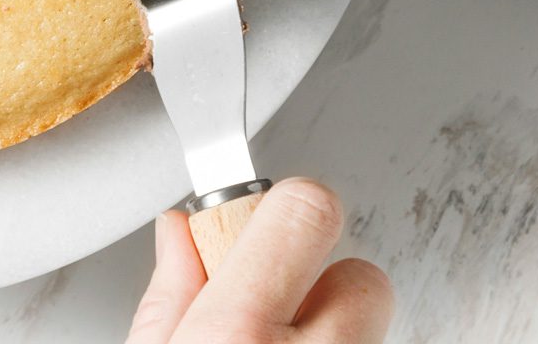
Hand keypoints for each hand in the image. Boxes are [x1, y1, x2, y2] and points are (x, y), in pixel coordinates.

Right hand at [127, 180, 392, 343]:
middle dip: (318, 285)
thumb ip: (167, 297)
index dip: (285, 206)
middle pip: (361, 276)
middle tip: (268, 315)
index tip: (260, 218)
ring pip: (371, 327)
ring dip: (332, 330)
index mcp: (239, 334)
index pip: (305, 210)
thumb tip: (179, 233)